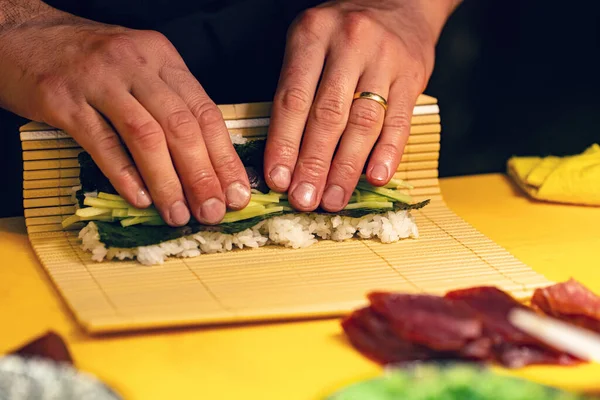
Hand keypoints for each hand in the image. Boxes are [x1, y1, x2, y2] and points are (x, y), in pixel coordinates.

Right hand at [0, 7, 250, 225]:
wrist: (22, 33)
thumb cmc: (88, 59)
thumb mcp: (139, 68)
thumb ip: (170, 104)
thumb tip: (205, 162)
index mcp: (162, 57)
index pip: (205, 113)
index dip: (225, 157)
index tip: (237, 192)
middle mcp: (136, 64)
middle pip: (182, 126)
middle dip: (202, 175)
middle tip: (213, 211)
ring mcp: (98, 80)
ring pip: (146, 136)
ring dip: (167, 182)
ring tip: (178, 214)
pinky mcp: (64, 100)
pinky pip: (102, 143)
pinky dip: (124, 175)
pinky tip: (140, 199)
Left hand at [264, 0, 457, 211]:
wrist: (401, 3)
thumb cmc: (344, 33)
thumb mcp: (311, 43)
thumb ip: (297, 88)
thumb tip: (284, 155)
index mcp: (312, 35)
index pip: (293, 99)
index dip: (283, 144)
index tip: (278, 180)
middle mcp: (349, 43)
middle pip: (328, 115)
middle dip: (313, 164)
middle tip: (304, 200)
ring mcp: (385, 58)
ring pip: (363, 122)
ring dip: (346, 168)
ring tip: (333, 199)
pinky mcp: (413, 75)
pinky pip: (399, 121)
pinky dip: (388, 152)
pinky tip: (376, 178)